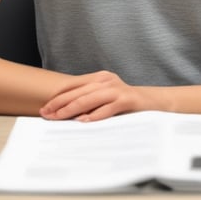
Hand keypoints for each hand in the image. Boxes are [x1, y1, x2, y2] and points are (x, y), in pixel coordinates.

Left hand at [40, 70, 160, 121]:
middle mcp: (107, 80)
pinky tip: (83, 121)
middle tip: (46, 114)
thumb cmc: (126, 104)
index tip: (45, 108)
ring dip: (71, 109)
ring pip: (89, 98)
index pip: (74, 85)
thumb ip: (90, 100)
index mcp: (100, 78)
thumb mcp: (106, 97)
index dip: (58, 96)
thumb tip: (66, 112)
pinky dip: (94, 115)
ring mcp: (117, 89)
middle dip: (60, 104)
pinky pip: (107, 108)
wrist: (154, 103)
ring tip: (58, 117)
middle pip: (78, 92)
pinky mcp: (127, 100)